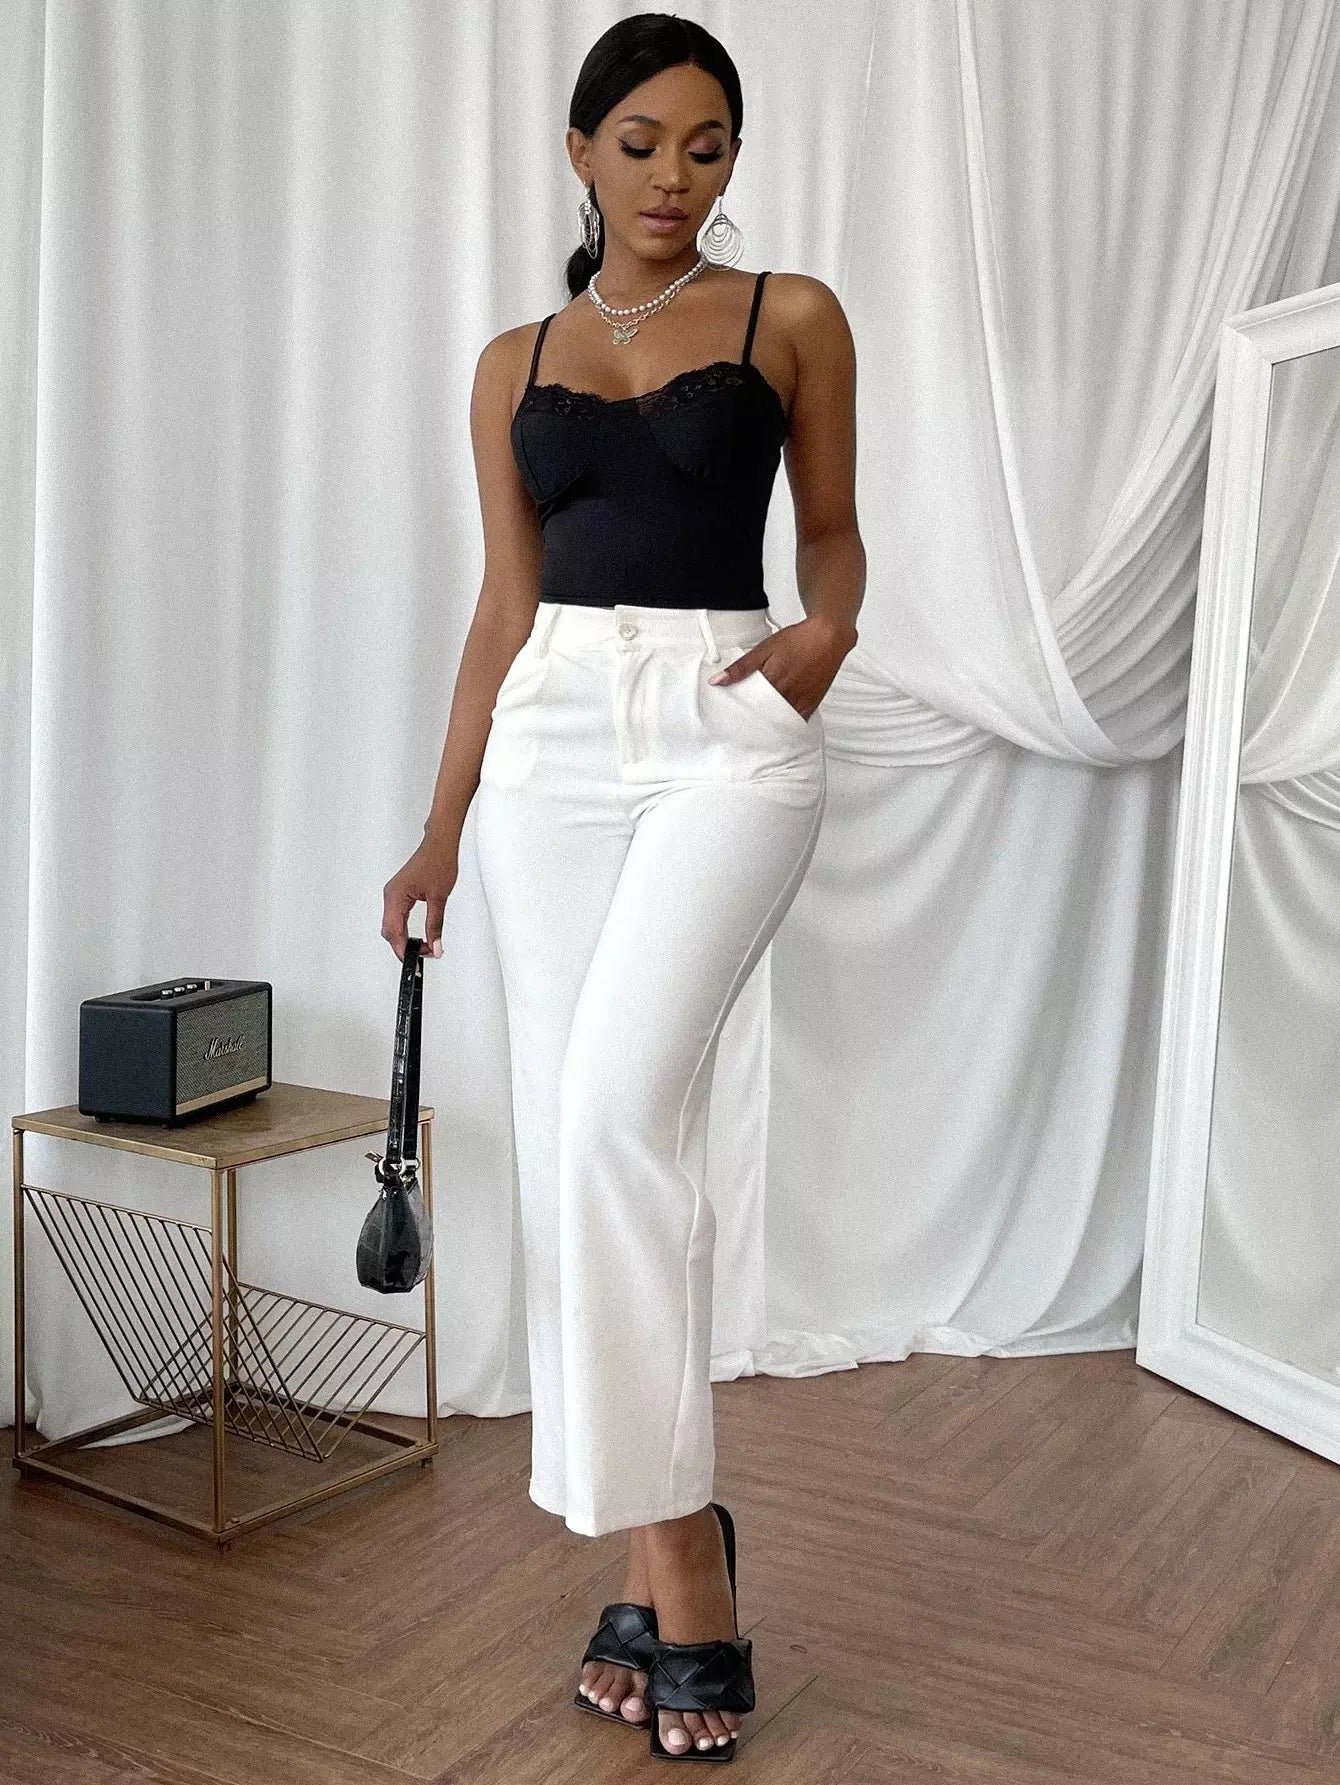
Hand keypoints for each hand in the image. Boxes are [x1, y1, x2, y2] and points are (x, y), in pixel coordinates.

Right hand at [382, 833, 458, 962]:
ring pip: (393, 925)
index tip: (414, 960)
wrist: (440, 844)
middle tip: (424, 955)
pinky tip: (416, 936)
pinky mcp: (400, 893)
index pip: (393, 931)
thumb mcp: (439, 898)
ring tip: (423, 948)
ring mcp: (394, 894)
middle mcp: (391, 895)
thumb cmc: (438, 862)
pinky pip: (397, 917)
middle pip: (390, 931)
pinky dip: (405, 929)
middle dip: (403, 947)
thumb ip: (435, 925)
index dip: (402, 949)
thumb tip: (435, 946)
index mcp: (395, 896)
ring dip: (405, 939)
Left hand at [707, 614, 856, 719]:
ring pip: (779, 722)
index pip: (748, 707)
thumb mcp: (764, 649)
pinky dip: (786, 724)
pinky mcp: (811, 704)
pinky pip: (796, 721)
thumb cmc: (799, 640)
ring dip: (768, 725)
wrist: (829, 637)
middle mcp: (786, 695)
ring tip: (758, 727)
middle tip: (742, 726)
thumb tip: (718, 680)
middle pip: (763, 717)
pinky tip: (779, 724)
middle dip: (752, 721)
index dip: (738, 714)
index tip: (730, 719)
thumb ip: (741, 667)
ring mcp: (800, 702)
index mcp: (771, 682)